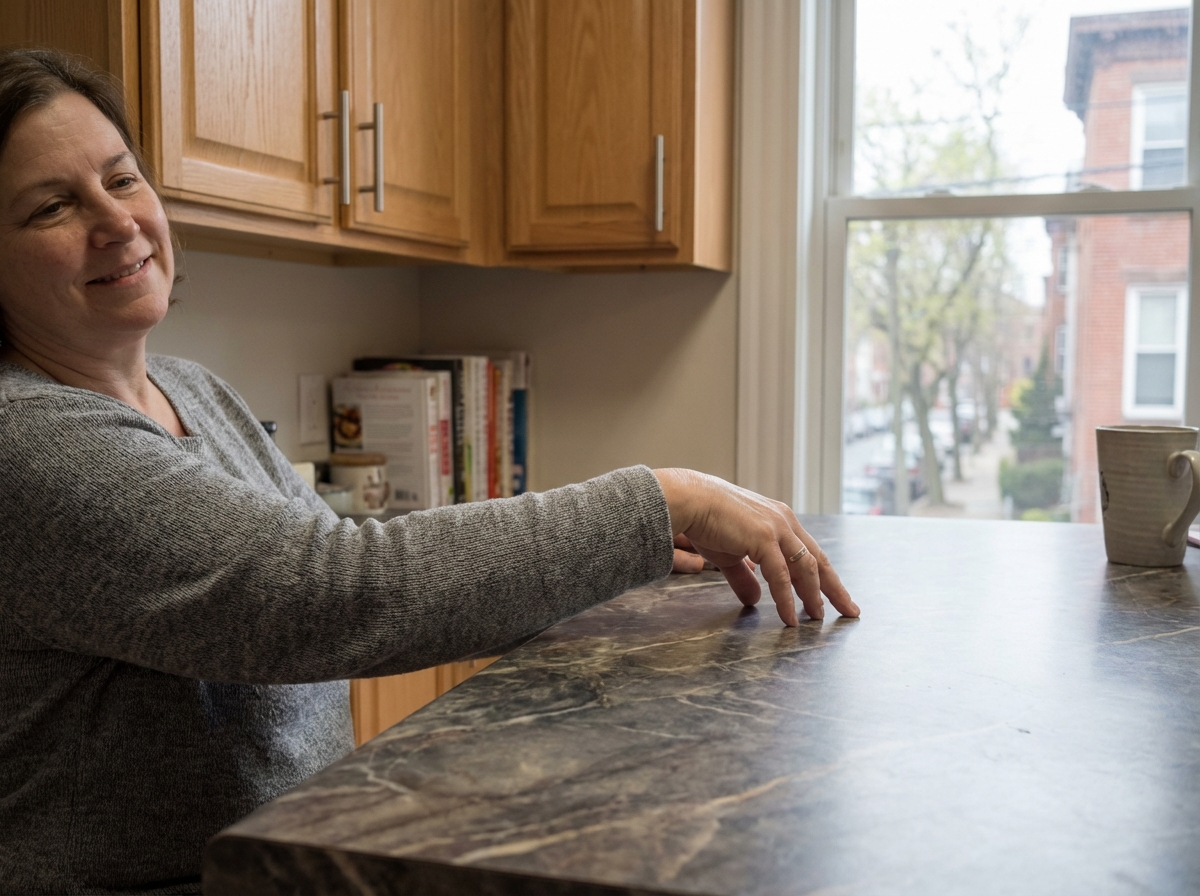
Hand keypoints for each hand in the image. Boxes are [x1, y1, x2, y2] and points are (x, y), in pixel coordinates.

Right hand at [654, 468, 858, 625]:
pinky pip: (780, 575)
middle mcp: (785, 522)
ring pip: (805, 568)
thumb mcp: (731, 554)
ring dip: (813, 595)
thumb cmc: (706, 521)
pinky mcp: (763, 538)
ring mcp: (776, 528)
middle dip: (834, 588)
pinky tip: (790, 617)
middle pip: (817, 560)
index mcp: (780, 522)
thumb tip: (754, 600)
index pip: (810, 553)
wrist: (690, 501)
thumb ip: (745, 577)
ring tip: (817, 618)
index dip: (826, 577)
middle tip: (849, 610)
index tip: (837, 597)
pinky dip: (787, 598)